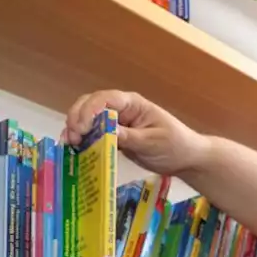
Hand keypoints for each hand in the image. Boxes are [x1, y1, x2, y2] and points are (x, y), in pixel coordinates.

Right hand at [63, 90, 207, 177]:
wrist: (186, 158)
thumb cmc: (175, 145)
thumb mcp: (153, 142)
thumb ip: (129, 137)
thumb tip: (106, 132)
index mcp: (132, 104)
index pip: (104, 99)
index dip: (89, 111)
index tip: (81, 128)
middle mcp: (121, 109)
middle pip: (90, 105)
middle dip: (77, 119)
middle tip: (72, 139)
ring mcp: (116, 122)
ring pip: (88, 119)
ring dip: (76, 130)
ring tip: (70, 146)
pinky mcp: (114, 137)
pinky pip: (94, 135)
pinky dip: (83, 141)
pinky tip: (75, 151)